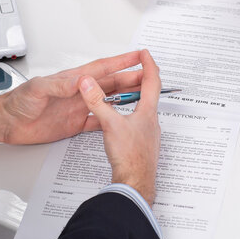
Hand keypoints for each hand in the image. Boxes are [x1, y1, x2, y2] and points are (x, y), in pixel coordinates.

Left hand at [0, 51, 144, 146]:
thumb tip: (80, 80)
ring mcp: (77, 108)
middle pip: (110, 84)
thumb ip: (60, 84)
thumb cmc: (18, 103)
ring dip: (124, 98)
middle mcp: (77, 92)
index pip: (102, 68)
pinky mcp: (73, 124)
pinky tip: (121, 122)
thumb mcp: (39, 89)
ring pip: (107, 101)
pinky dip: (110, 121)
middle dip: (130, 78)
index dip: (121, 62)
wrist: (7, 123)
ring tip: (141, 95)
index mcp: (72, 80)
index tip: (138, 56)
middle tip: (149, 76)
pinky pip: (96, 122)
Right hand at [78, 50, 161, 204]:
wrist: (135, 185)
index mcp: (148, 112)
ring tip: (128, 92)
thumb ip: (97, 102)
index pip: (152, 81)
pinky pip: (139, 123)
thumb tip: (88, 83)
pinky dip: (132, 114)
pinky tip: (123, 121)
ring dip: (137, 97)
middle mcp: (151, 122)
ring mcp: (148, 135)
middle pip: (151, 94)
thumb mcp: (110, 125)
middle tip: (139, 68)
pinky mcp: (142, 146)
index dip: (148, 64)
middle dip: (144, 79)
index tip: (145, 53)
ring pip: (145, 110)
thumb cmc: (129, 158)